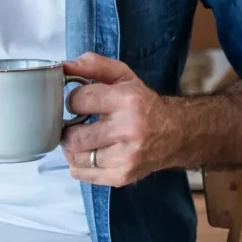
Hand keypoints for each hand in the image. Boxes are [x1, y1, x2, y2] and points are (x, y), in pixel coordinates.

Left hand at [59, 54, 190, 186]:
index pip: (78, 101)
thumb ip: (93, 65)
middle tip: (76, 124)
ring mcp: (126, 158)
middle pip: (74, 137)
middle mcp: (128, 130)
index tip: (80, 103)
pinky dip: (79, 164)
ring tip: (84, 138)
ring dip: (73, 148)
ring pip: (75, 158)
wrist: (177, 133)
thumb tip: (63, 66)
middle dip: (69, 129)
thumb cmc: (144, 103)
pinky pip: (81, 173)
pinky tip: (90, 153)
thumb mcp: (123, 76)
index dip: (74, 101)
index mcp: (127, 101)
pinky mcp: (123, 176)